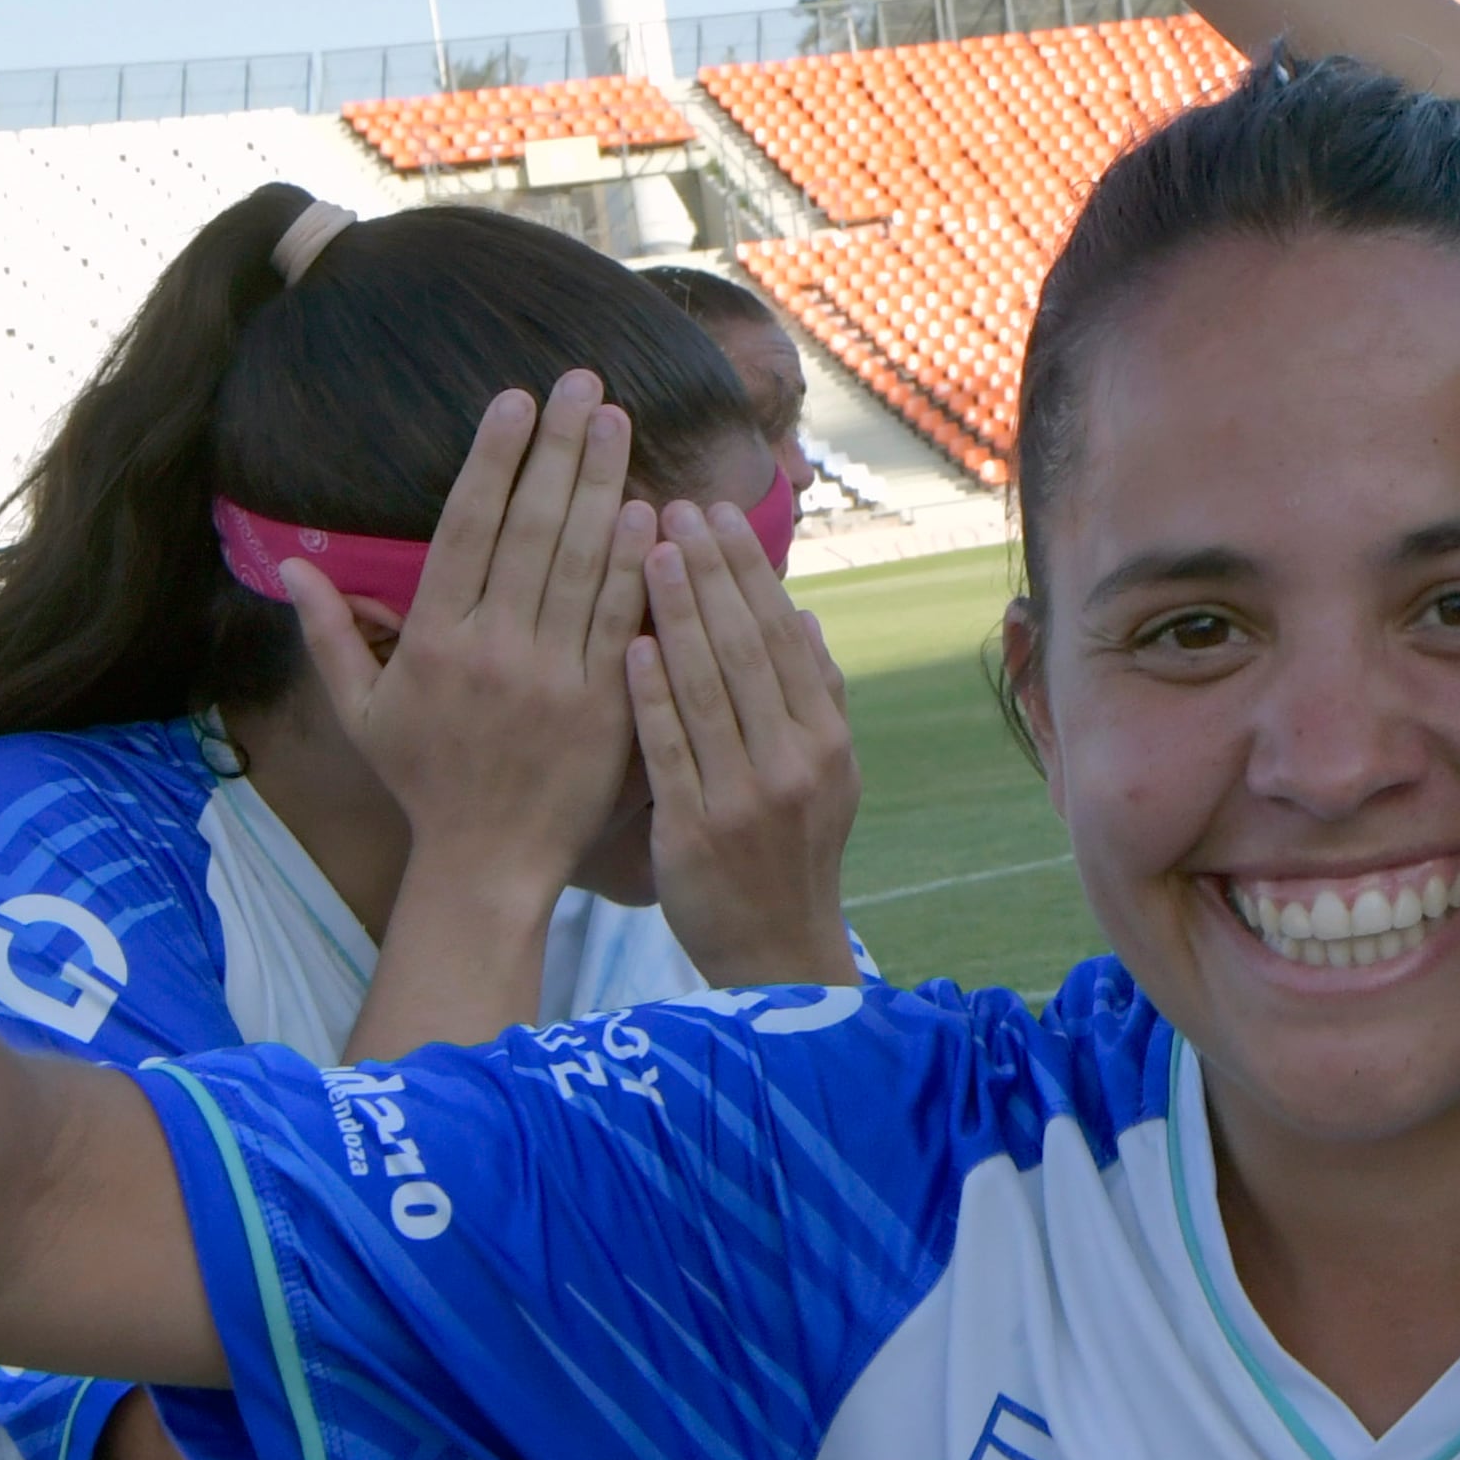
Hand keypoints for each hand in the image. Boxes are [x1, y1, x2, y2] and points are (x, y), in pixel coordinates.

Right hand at [286, 378, 650, 902]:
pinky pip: (620, 618)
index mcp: (434, 641)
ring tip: (620, 423)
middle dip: (559, 449)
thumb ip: (328, 635)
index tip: (514, 401)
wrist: (488, 862)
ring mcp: (554, 674)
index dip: (492, 460)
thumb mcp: (361, 711)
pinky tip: (650, 510)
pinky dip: (635, 563)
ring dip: (603, 485)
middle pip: (532, 529)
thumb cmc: (423, 781)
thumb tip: (291, 567)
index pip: (467, 529)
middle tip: (585, 385)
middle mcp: (494, 649)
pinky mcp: (605, 702)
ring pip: (582, 562)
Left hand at [629, 500, 859, 986]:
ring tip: (646, 547)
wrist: (775, 952)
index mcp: (826, 740)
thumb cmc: (792, 853)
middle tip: (673, 508)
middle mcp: (794, 761)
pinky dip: (652, 694)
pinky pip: (671, 748)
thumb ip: (816, 697)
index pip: (783, 636)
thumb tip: (804, 615)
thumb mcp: (829, 775)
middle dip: (710, 571)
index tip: (714, 516)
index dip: (747, 571)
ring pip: (709, 687)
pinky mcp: (695, 830)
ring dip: (679, 612)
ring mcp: (745, 795)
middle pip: (747, 647)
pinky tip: (630, 642)